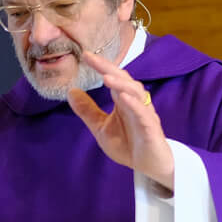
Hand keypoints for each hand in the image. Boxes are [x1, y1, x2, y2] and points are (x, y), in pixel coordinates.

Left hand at [67, 49, 174, 190]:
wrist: (148, 166)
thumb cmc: (128, 145)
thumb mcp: (101, 128)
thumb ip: (87, 110)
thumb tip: (71, 91)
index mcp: (123, 100)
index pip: (113, 78)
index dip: (101, 66)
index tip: (85, 55)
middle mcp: (135, 102)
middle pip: (124, 80)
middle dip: (109, 68)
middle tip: (92, 58)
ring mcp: (144, 114)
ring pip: (136, 93)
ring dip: (121, 84)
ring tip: (106, 77)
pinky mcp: (151, 128)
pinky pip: (143, 114)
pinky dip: (134, 104)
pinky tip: (123, 98)